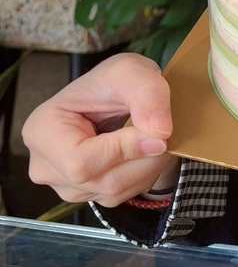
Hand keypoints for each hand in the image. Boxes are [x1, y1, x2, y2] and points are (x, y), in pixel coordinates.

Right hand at [22, 54, 178, 207]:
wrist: (115, 92)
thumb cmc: (114, 80)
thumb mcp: (131, 71)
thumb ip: (148, 95)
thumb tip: (160, 133)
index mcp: (42, 131)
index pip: (80, 161)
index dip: (124, 151)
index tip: (159, 134)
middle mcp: (46, 166)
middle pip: (102, 181)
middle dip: (144, 158)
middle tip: (165, 131)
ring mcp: (66, 184)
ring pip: (115, 191)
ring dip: (148, 166)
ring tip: (154, 136)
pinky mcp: (88, 194)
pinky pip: (121, 195)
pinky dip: (144, 174)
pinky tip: (145, 150)